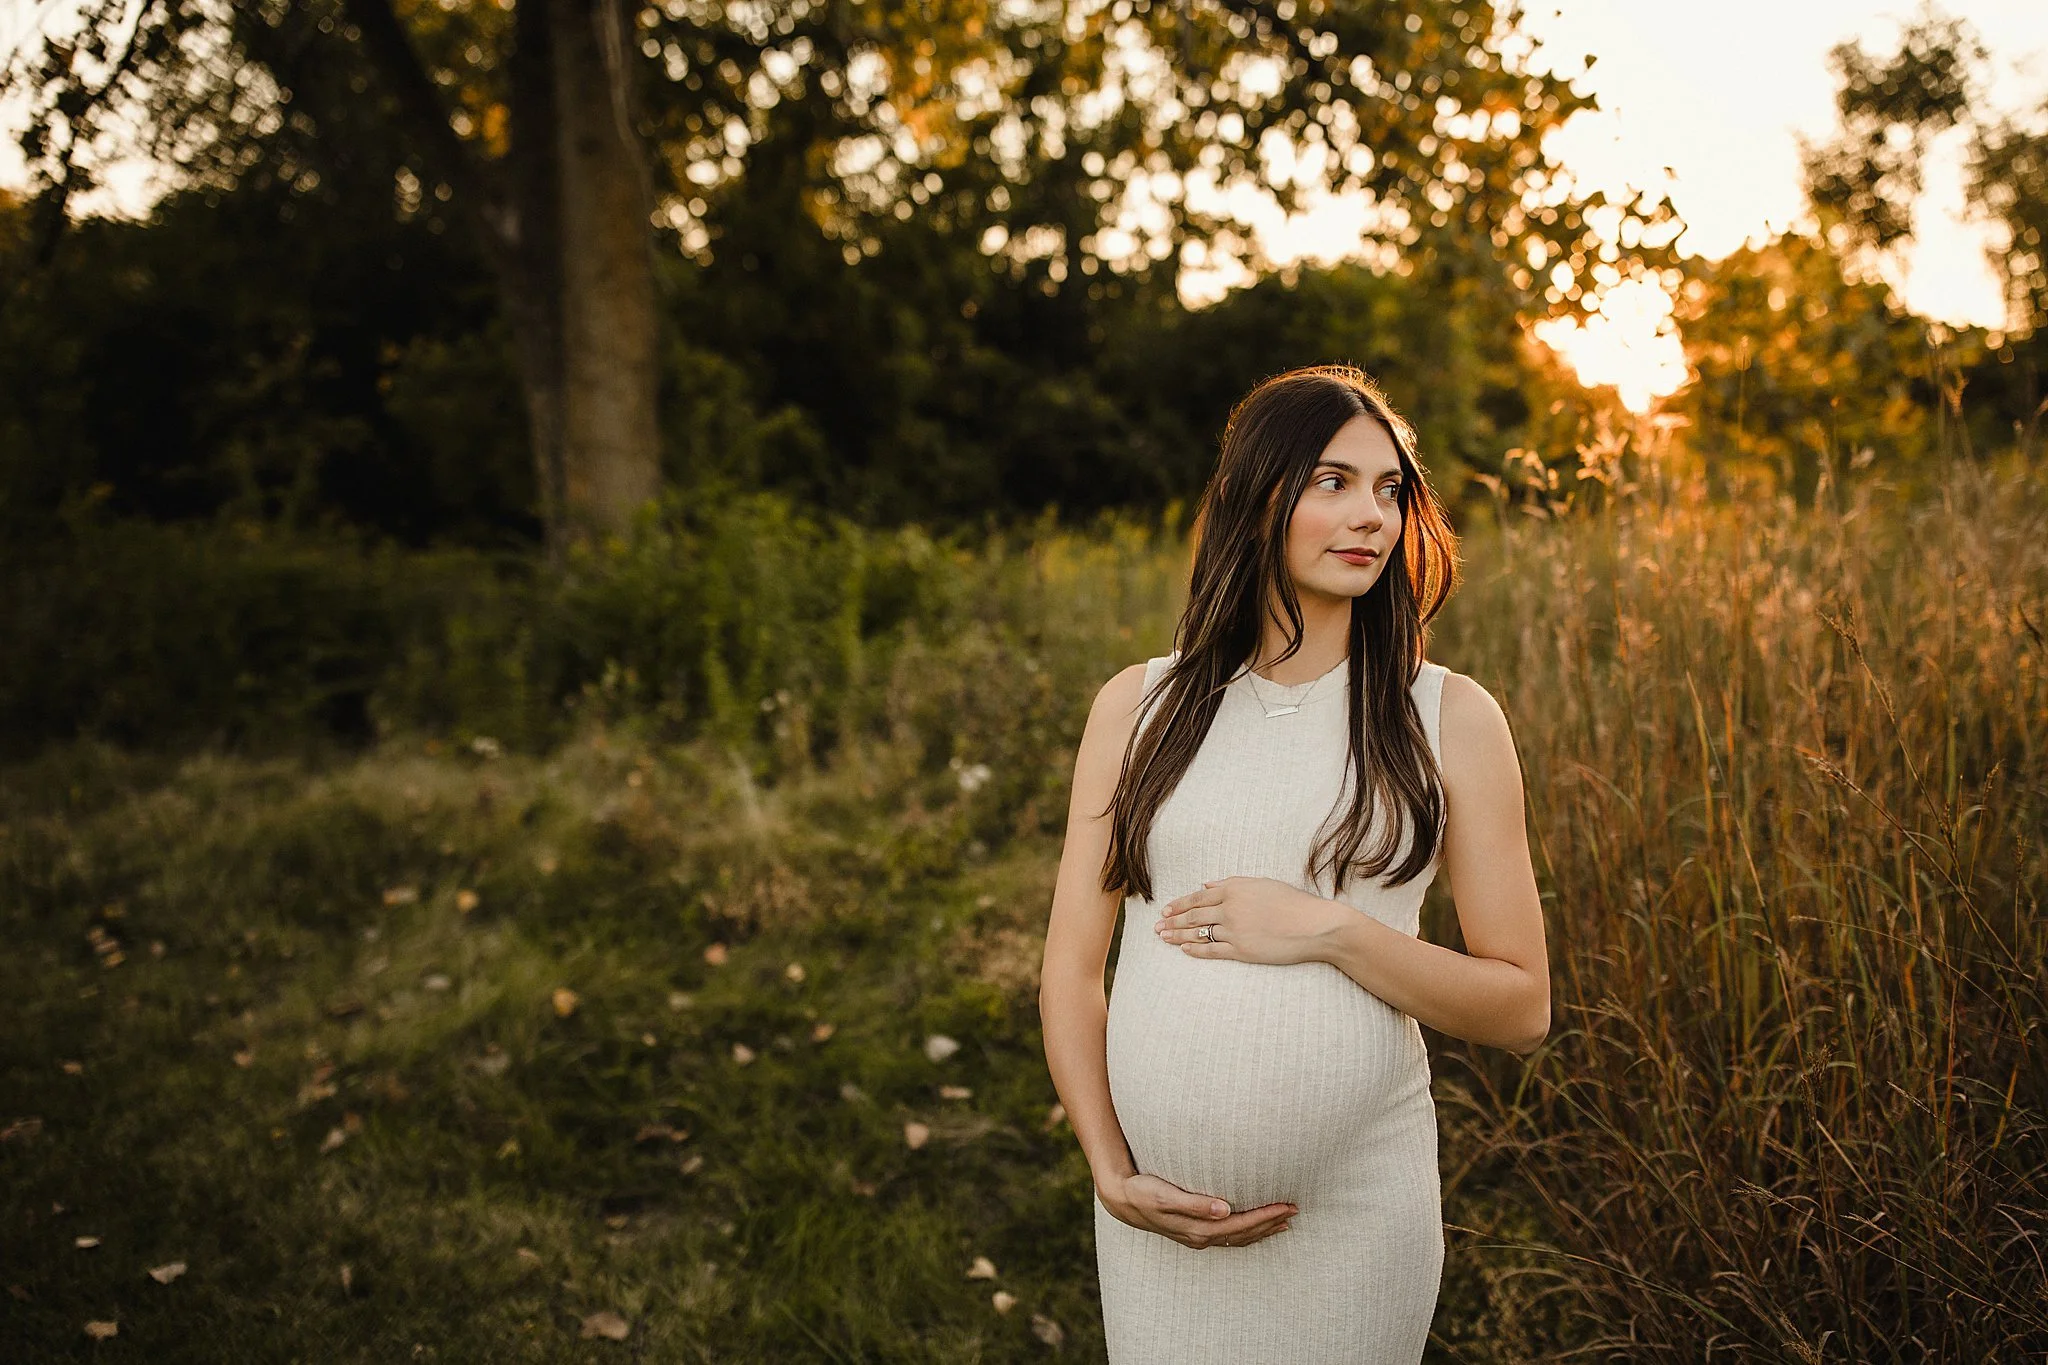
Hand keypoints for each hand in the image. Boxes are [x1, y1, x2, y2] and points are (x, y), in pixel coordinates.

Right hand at [1098, 1172, 1296, 1249]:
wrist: (1122, 1199)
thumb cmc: (1143, 1192)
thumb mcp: (1165, 1196)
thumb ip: (1194, 1203)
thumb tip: (1224, 1209)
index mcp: (1198, 1229)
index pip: (1241, 1225)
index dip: (1265, 1216)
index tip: (1286, 1206)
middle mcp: (1201, 1237)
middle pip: (1245, 1234)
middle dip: (1270, 1223)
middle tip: (1294, 1209)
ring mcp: (1198, 1237)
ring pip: (1238, 1237)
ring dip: (1262, 1230)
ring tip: (1284, 1221)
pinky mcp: (1194, 1231)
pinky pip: (1229, 1235)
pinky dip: (1246, 1231)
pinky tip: (1254, 1225)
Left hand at [1154, 876, 1346, 966]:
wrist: (1315, 925)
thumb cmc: (1293, 902)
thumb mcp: (1262, 884)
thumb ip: (1232, 883)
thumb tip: (1207, 883)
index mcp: (1234, 889)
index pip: (1199, 896)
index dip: (1180, 904)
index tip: (1166, 909)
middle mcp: (1230, 908)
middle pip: (1194, 915)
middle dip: (1172, 920)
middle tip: (1156, 926)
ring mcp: (1235, 930)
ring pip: (1199, 933)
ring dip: (1178, 936)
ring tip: (1163, 937)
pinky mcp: (1242, 950)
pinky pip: (1213, 950)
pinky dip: (1196, 951)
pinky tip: (1185, 950)